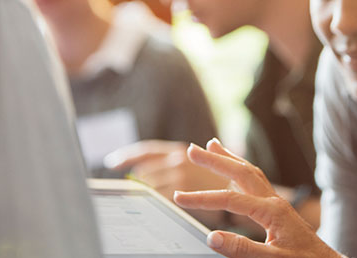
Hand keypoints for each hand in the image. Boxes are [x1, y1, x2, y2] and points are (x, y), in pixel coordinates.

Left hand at [104, 139, 230, 199]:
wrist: (245, 192)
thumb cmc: (228, 179)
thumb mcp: (207, 163)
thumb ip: (189, 158)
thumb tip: (176, 155)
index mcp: (180, 151)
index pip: (145, 151)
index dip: (126, 155)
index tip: (112, 162)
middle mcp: (177, 160)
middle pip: (143, 172)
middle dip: (137, 182)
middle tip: (130, 190)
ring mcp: (178, 176)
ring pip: (149, 186)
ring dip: (145, 194)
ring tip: (145, 200)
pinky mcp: (180, 193)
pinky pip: (158, 199)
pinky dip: (155, 202)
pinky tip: (159, 206)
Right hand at [174, 139, 344, 257]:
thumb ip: (243, 249)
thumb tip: (212, 236)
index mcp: (272, 211)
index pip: (230, 200)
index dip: (202, 199)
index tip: (179, 199)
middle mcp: (274, 201)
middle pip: (241, 172)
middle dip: (215, 160)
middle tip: (192, 149)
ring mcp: (277, 203)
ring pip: (250, 172)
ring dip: (229, 158)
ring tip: (212, 144)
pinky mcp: (278, 210)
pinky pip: (257, 182)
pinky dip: (241, 170)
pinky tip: (234, 170)